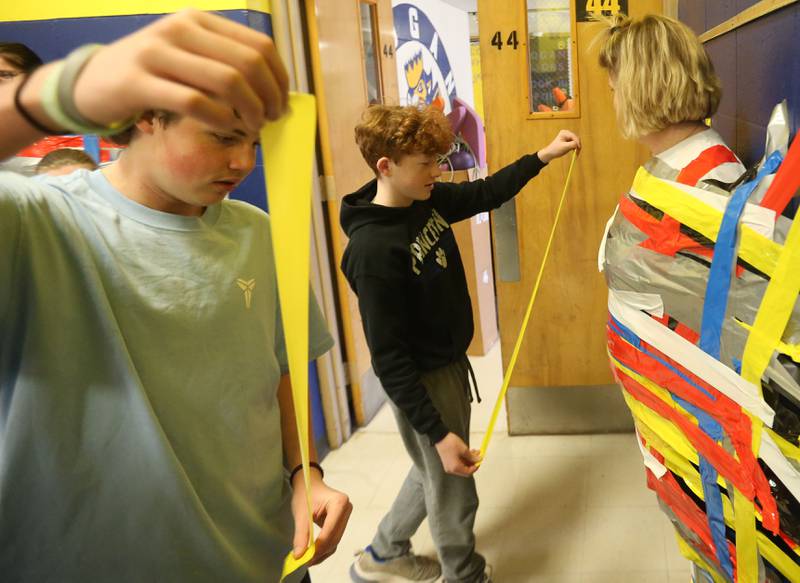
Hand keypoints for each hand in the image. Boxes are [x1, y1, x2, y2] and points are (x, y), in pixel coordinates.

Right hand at [71, 10, 288, 132]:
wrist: (92, 82)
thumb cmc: (152, 74)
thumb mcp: (189, 57)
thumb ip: (226, 64)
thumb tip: (276, 91)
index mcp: (198, 20)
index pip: (260, 46)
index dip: (279, 80)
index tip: (281, 106)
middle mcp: (180, 29)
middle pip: (249, 64)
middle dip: (268, 98)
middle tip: (267, 121)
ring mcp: (157, 52)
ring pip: (228, 81)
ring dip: (249, 111)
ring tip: (250, 128)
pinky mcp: (138, 81)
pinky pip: (195, 102)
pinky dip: (221, 120)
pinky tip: (227, 129)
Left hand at [290, 470, 352, 565]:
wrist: (309, 484)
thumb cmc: (305, 494)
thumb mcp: (301, 514)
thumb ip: (301, 535)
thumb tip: (299, 556)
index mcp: (339, 503)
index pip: (330, 530)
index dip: (319, 546)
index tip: (306, 558)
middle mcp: (347, 509)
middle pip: (335, 537)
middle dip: (320, 551)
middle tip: (305, 562)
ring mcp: (346, 516)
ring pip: (336, 540)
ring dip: (323, 552)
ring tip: (308, 560)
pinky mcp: (342, 522)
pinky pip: (334, 538)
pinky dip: (324, 548)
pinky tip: (313, 554)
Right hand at [434, 432, 481, 476]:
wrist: (440, 437)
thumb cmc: (450, 443)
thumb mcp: (464, 450)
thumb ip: (472, 457)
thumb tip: (479, 460)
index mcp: (455, 468)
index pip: (468, 472)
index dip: (475, 467)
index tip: (480, 460)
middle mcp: (451, 469)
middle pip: (465, 469)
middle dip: (473, 462)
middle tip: (478, 455)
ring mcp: (449, 465)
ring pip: (462, 465)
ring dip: (469, 459)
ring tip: (474, 451)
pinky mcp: (448, 461)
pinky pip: (458, 462)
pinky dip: (464, 458)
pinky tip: (468, 451)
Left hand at [537, 130, 580, 162]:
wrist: (550, 154)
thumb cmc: (555, 150)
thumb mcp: (564, 147)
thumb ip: (572, 144)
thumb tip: (578, 144)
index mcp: (565, 132)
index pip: (574, 136)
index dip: (577, 142)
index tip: (579, 148)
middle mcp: (567, 133)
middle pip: (576, 139)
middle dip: (578, 145)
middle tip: (578, 152)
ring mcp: (568, 137)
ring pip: (576, 142)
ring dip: (577, 147)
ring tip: (576, 154)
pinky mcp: (569, 141)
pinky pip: (575, 144)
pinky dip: (575, 148)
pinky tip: (574, 152)